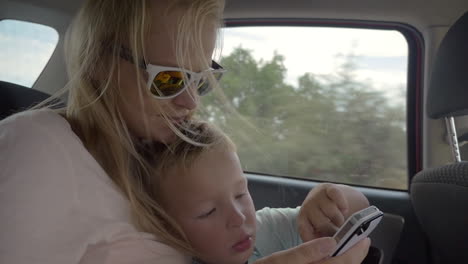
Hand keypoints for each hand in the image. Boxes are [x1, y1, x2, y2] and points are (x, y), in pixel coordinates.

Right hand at [252, 237, 370, 263]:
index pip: (342, 262)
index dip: (356, 251)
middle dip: (355, 256)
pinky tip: (333, 257)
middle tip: (362, 241)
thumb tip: (330, 242)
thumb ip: (306, 252)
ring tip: (350, 248)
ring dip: (346, 261)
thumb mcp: (280, 260)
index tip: (365, 237)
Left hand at [298, 183, 369, 241]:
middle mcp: (307, 207)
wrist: (327, 196)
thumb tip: (328, 251)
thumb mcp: (319, 230)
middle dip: (333, 231)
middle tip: (340, 234)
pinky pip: (337, 196)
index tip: (329, 246)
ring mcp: (317, 197)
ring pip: (331, 212)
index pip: (306, 233)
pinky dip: (343, 205)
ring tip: (341, 222)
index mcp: (302, 220)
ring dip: (339, 219)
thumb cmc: (324, 218)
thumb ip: (320, 240)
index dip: (318, 241)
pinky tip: (344, 210)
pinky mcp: (328, 188)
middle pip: (322, 224)